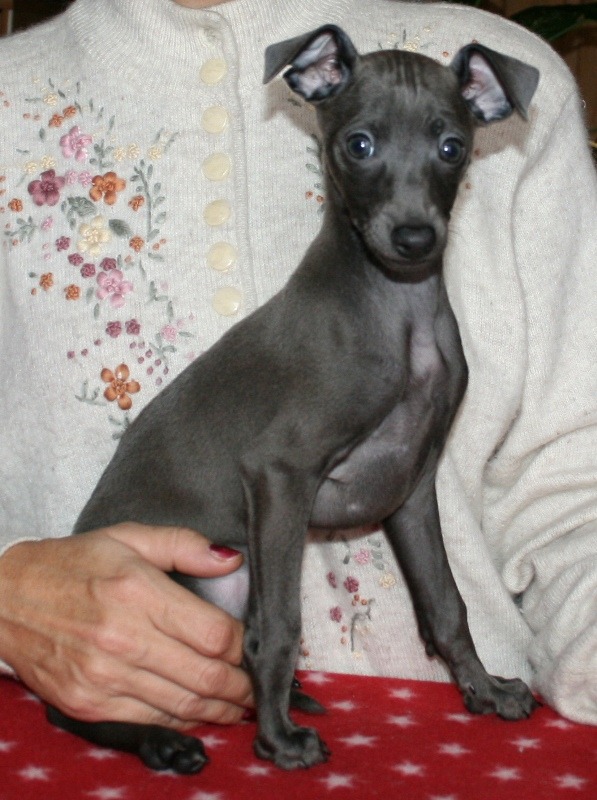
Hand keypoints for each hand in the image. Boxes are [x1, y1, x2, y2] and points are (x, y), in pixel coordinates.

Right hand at [0, 523, 252, 728]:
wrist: (4, 600)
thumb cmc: (72, 564)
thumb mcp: (128, 537)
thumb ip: (184, 545)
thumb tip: (231, 560)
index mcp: (136, 591)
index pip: (215, 633)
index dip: (247, 646)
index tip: (258, 646)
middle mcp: (122, 639)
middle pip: (206, 676)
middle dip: (243, 686)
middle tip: (260, 687)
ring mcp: (103, 677)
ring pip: (184, 705)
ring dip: (221, 709)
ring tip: (240, 704)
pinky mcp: (88, 704)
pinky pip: (151, 720)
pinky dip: (183, 719)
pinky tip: (200, 711)